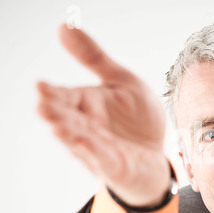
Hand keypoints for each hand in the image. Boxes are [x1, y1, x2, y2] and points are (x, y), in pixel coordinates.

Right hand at [36, 25, 169, 206]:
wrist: (156, 153)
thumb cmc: (137, 118)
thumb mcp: (122, 81)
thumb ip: (94, 59)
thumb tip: (62, 26)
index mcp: (87, 104)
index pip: (65, 96)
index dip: (52, 92)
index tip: (40, 85)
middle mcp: (87, 127)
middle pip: (67, 119)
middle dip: (54, 114)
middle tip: (41, 105)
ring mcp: (99, 149)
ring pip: (79, 141)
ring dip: (68, 134)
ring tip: (56, 125)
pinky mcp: (115, 167)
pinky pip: (104, 160)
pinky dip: (96, 152)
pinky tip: (86, 143)